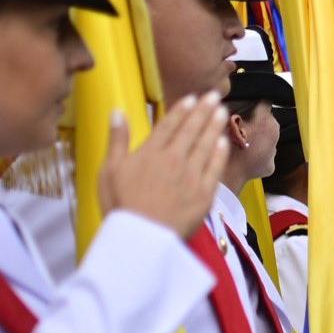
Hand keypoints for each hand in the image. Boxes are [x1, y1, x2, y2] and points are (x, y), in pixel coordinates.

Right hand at [97, 91, 230, 237]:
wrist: (142, 236)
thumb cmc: (121, 205)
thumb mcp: (109, 170)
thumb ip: (117, 140)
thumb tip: (116, 112)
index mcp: (150, 153)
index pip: (168, 125)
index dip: (181, 110)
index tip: (191, 98)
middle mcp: (174, 159)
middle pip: (191, 130)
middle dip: (203, 111)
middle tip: (213, 96)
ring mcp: (191, 175)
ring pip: (206, 144)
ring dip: (214, 126)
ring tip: (221, 111)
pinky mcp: (205, 193)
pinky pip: (215, 168)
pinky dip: (220, 153)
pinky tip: (224, 141)